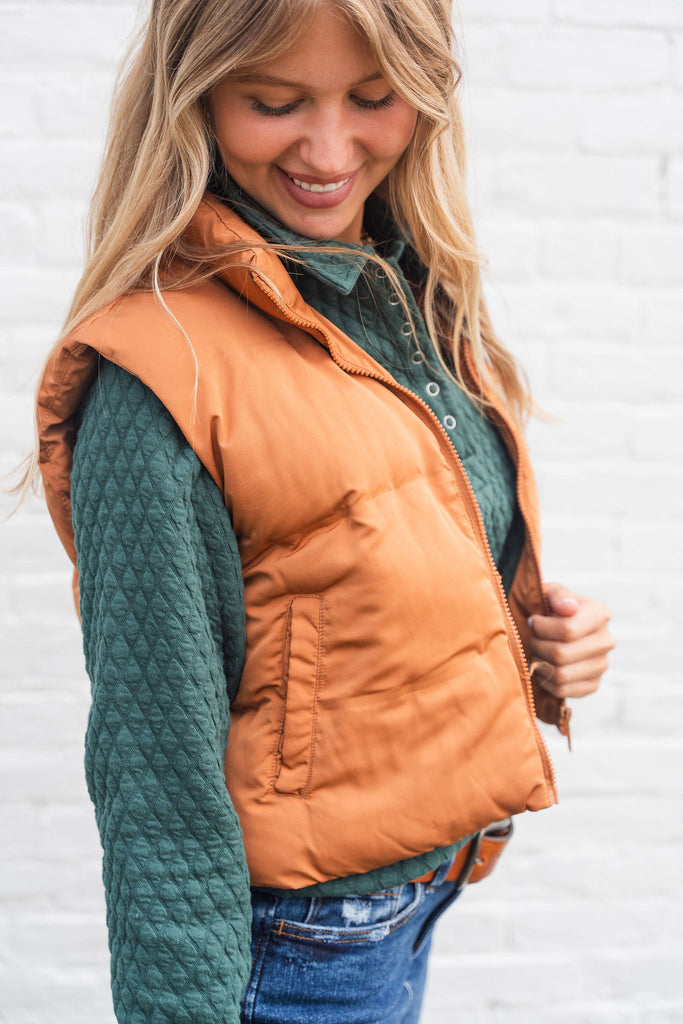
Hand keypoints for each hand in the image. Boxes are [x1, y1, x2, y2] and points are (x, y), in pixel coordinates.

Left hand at [527, 582, 614, 699]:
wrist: (554, 628)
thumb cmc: (549, 607)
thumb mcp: (550, 592)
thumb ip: (558, 595)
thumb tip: (569, 608)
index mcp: (600, 614)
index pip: (568, 630)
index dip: (542, 628)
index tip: (533, 620)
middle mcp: (606, 640)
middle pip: (561, 654)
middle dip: (537, 646)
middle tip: (532, 638)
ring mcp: (602, 665)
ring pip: (561, 675)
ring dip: (539, 664)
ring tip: (537, 651)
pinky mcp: (593, 684)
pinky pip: (563, 691)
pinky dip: (546, 680)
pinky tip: (543, 666)